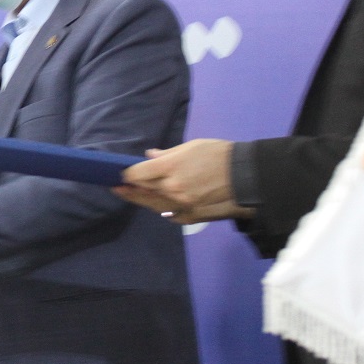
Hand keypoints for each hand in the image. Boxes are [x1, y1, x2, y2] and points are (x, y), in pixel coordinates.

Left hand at [115, 139, 237, 220]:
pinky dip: (162, 208)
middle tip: (117, 187)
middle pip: (142, 190)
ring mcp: (180, 205)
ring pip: (153, 204)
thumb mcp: (192, 146)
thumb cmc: (220, 155)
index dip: (127, 174)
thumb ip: (167, 154)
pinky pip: (170, 214)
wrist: (247, 176)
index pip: (137, 174)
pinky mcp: (191, 216)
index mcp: (170, 167)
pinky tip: (156, 204)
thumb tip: (149, 156)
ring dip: (141, 199)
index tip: (122, 173)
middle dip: (129, 188)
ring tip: (130, 195)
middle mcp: (171, 188)